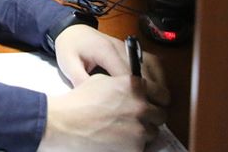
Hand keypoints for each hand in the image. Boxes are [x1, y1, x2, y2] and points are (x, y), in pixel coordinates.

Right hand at [39, 74, 165, 151]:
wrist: (65, 123)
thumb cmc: (79, 101)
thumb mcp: (101, 81)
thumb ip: (123, 83)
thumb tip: (134, 90)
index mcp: (134, 86)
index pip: (162, 94)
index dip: (158, 99)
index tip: (154, 103)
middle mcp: (141, 106)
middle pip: (160, 115)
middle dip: (151, 117)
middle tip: (137, 118)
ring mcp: (140, 128)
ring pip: (153, 132)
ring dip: (142, 131)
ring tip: (124, 130)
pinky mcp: (135, 148)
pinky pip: (143, 147)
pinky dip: (134, 145)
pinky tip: (119, 140)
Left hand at [53, 25, 169, 107]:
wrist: (72, 30)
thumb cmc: (70, 47)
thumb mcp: (69, 64)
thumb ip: (81, 81)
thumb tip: (94, 101)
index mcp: (105, 51)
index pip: (126, 74)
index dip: (135, 93)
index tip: (139, 110)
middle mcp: (121, 48)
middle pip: (143, 71)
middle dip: (151, 91)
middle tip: (154, 112)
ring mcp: (129, 47)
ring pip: (152, 64)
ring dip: (158, 83)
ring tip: (158, 102)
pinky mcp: (132, 49)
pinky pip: (151, 60)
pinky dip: (158, 74)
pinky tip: (157, 88)